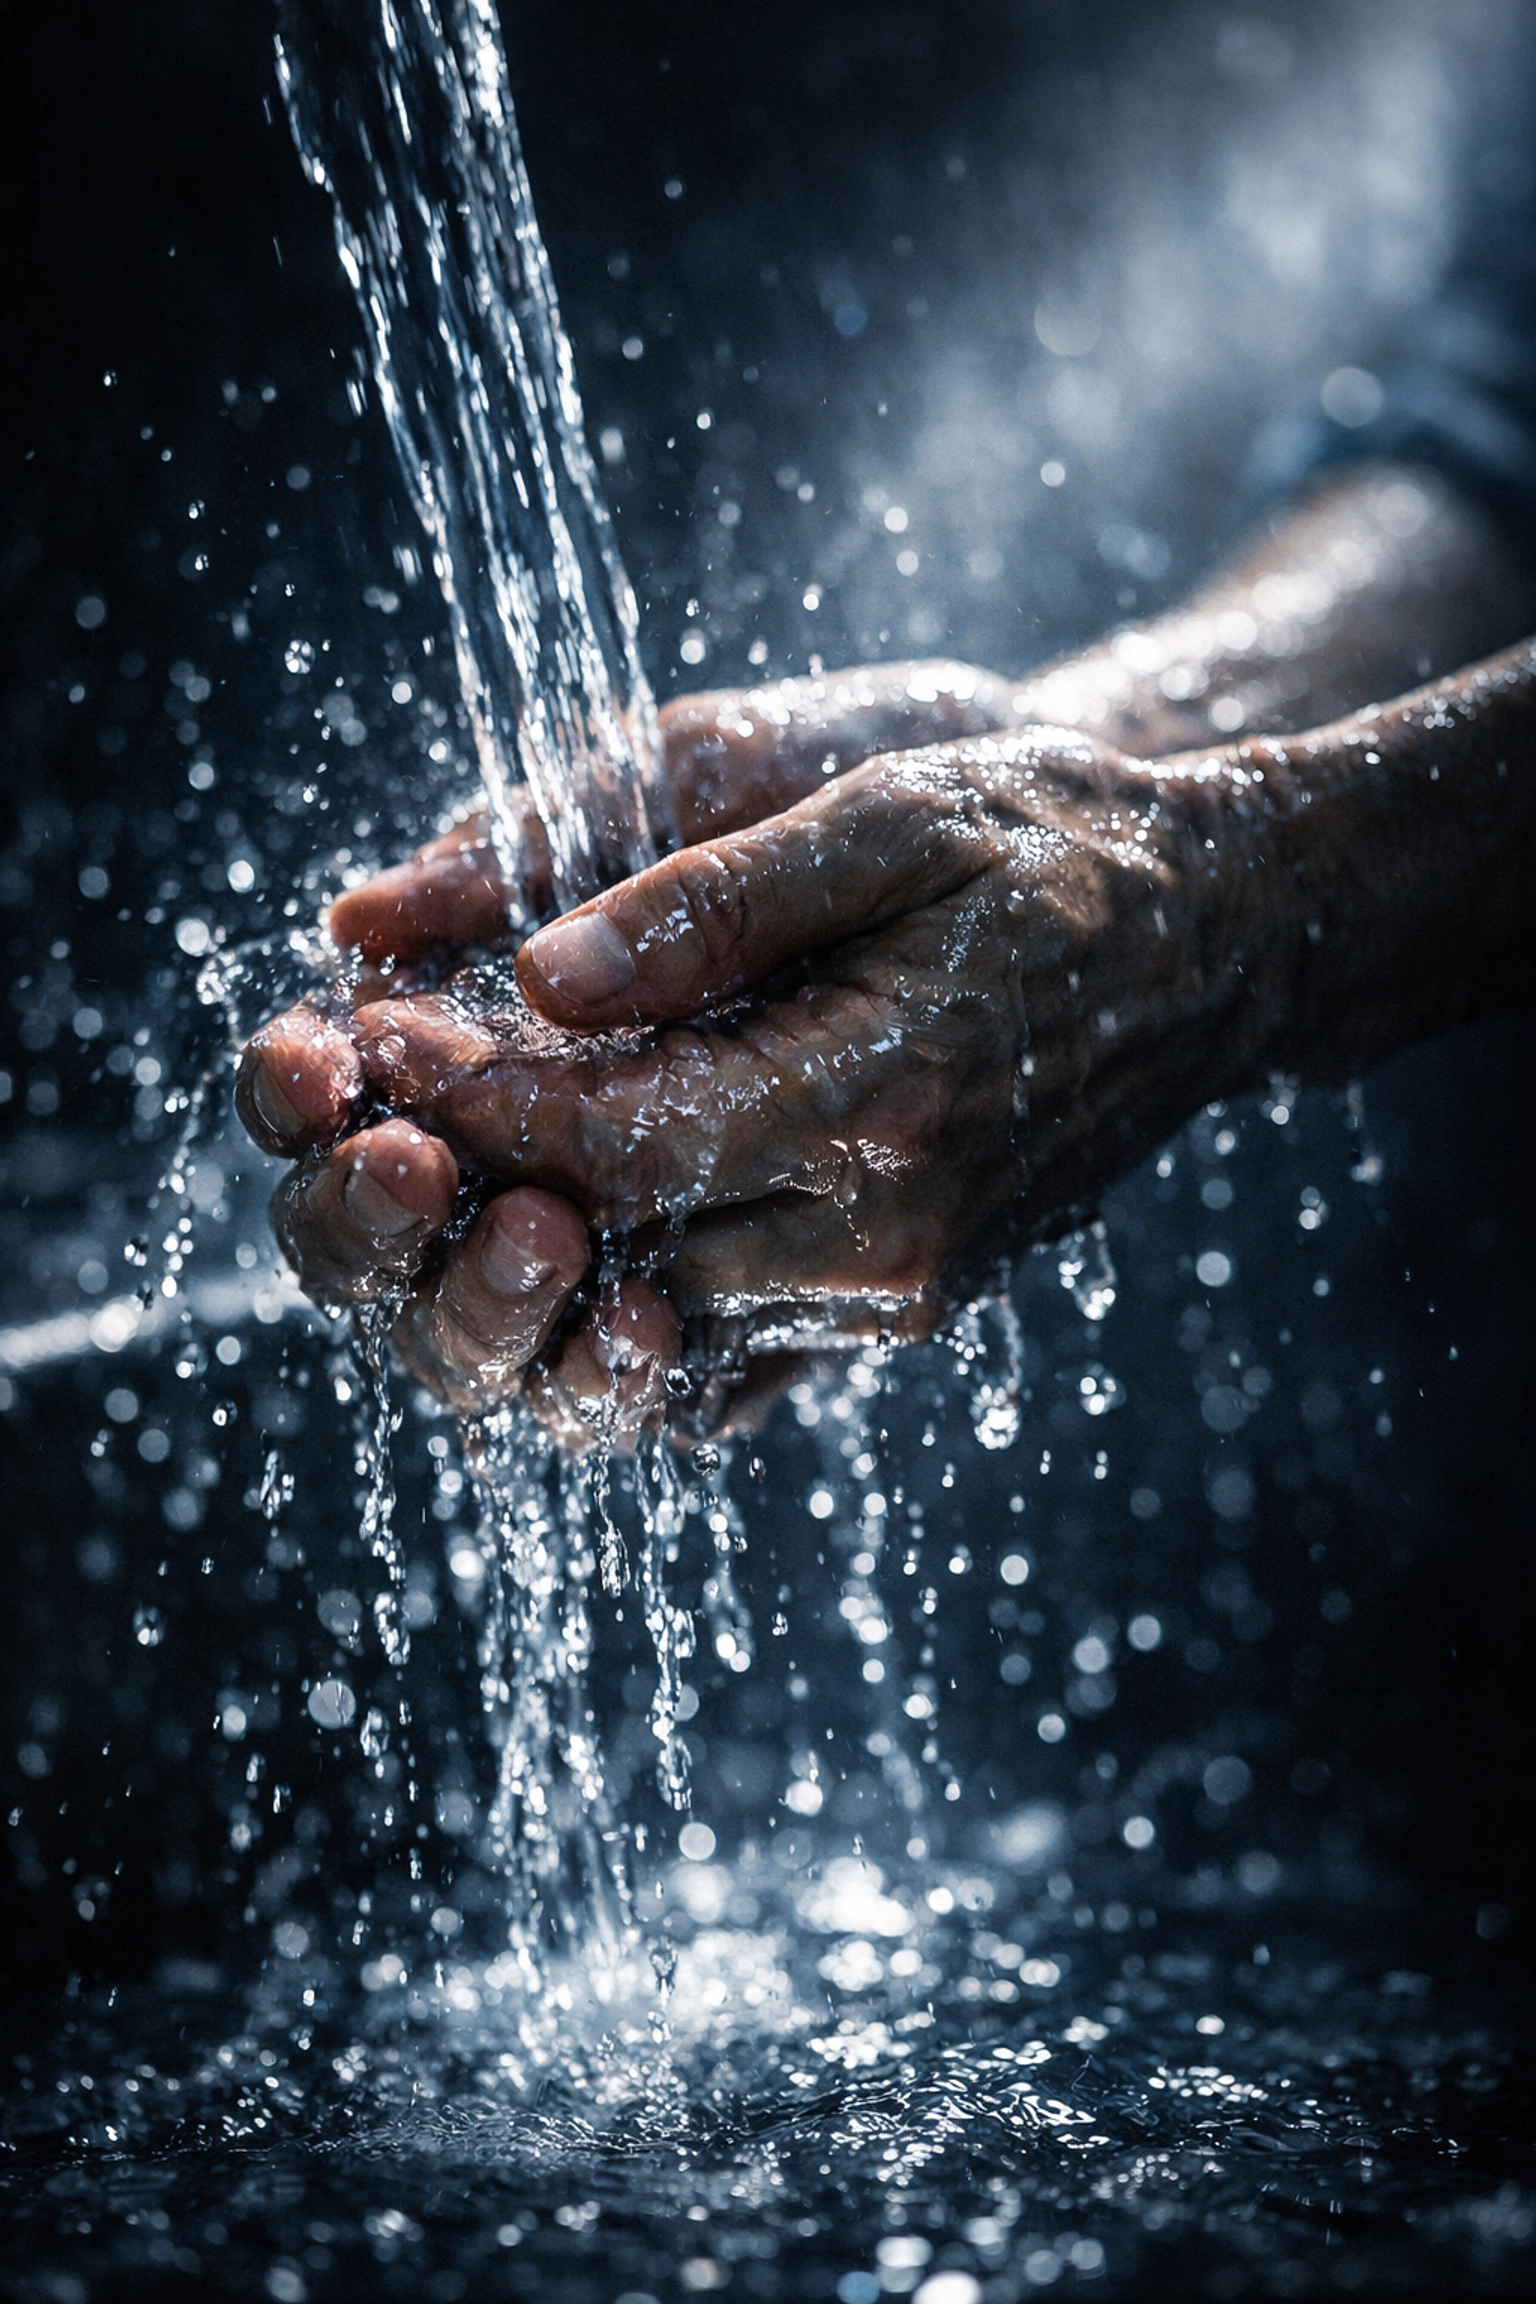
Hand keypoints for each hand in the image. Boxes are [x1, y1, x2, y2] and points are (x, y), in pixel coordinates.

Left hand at [237, 664, 1018, 1440]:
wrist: (1215, 945)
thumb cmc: (1056, 851)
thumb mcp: (891, 822)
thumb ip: (714, 906)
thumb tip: (538, 977)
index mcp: (881, 1104)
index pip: (611, 1140)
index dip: (472, 1097)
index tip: (373, 1038)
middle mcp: (889, 1234)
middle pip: (618, 1243)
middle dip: (478, 1174)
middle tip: (371, 1092)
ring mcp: (903, 1288)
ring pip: (660, 1300)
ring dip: (546, 1224)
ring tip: (452, 1131)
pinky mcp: (908, 1301)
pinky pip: (729, 1317)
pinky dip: (635, 1258)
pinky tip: (575, 1181)